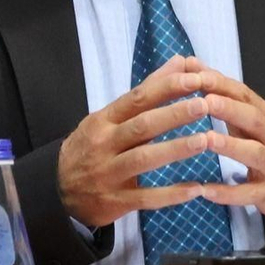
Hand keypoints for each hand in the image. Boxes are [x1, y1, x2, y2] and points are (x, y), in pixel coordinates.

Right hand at [57, 55, 215, 226]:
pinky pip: (146, 198)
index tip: (194, 80)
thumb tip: (179, 62)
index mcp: (104, 120)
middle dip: (174, 115)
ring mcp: (109, 174)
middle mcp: (104, 144)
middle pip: (141, 126)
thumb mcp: (109, 118)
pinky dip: (171, 195)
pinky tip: (196, 188)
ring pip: (144, 159)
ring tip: (204, 141)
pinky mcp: (116, 201)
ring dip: (175, 150)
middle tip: (204, 105)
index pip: (136, 99)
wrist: (59, 192)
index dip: (166, 88)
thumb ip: (145, 92)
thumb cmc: (91, 148)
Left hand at [197, 70, 264, 220]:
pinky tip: (205, 191)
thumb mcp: (252, 118)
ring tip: (207, 140)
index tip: (197, 75)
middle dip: (230, 109)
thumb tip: (192, 65)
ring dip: (231, 146)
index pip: (244, 95)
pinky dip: (228, 192)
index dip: (222, 85)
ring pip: (255, 153)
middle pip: (254, 119)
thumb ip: (224, 96)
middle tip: (204, 101)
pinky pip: (249, 193)